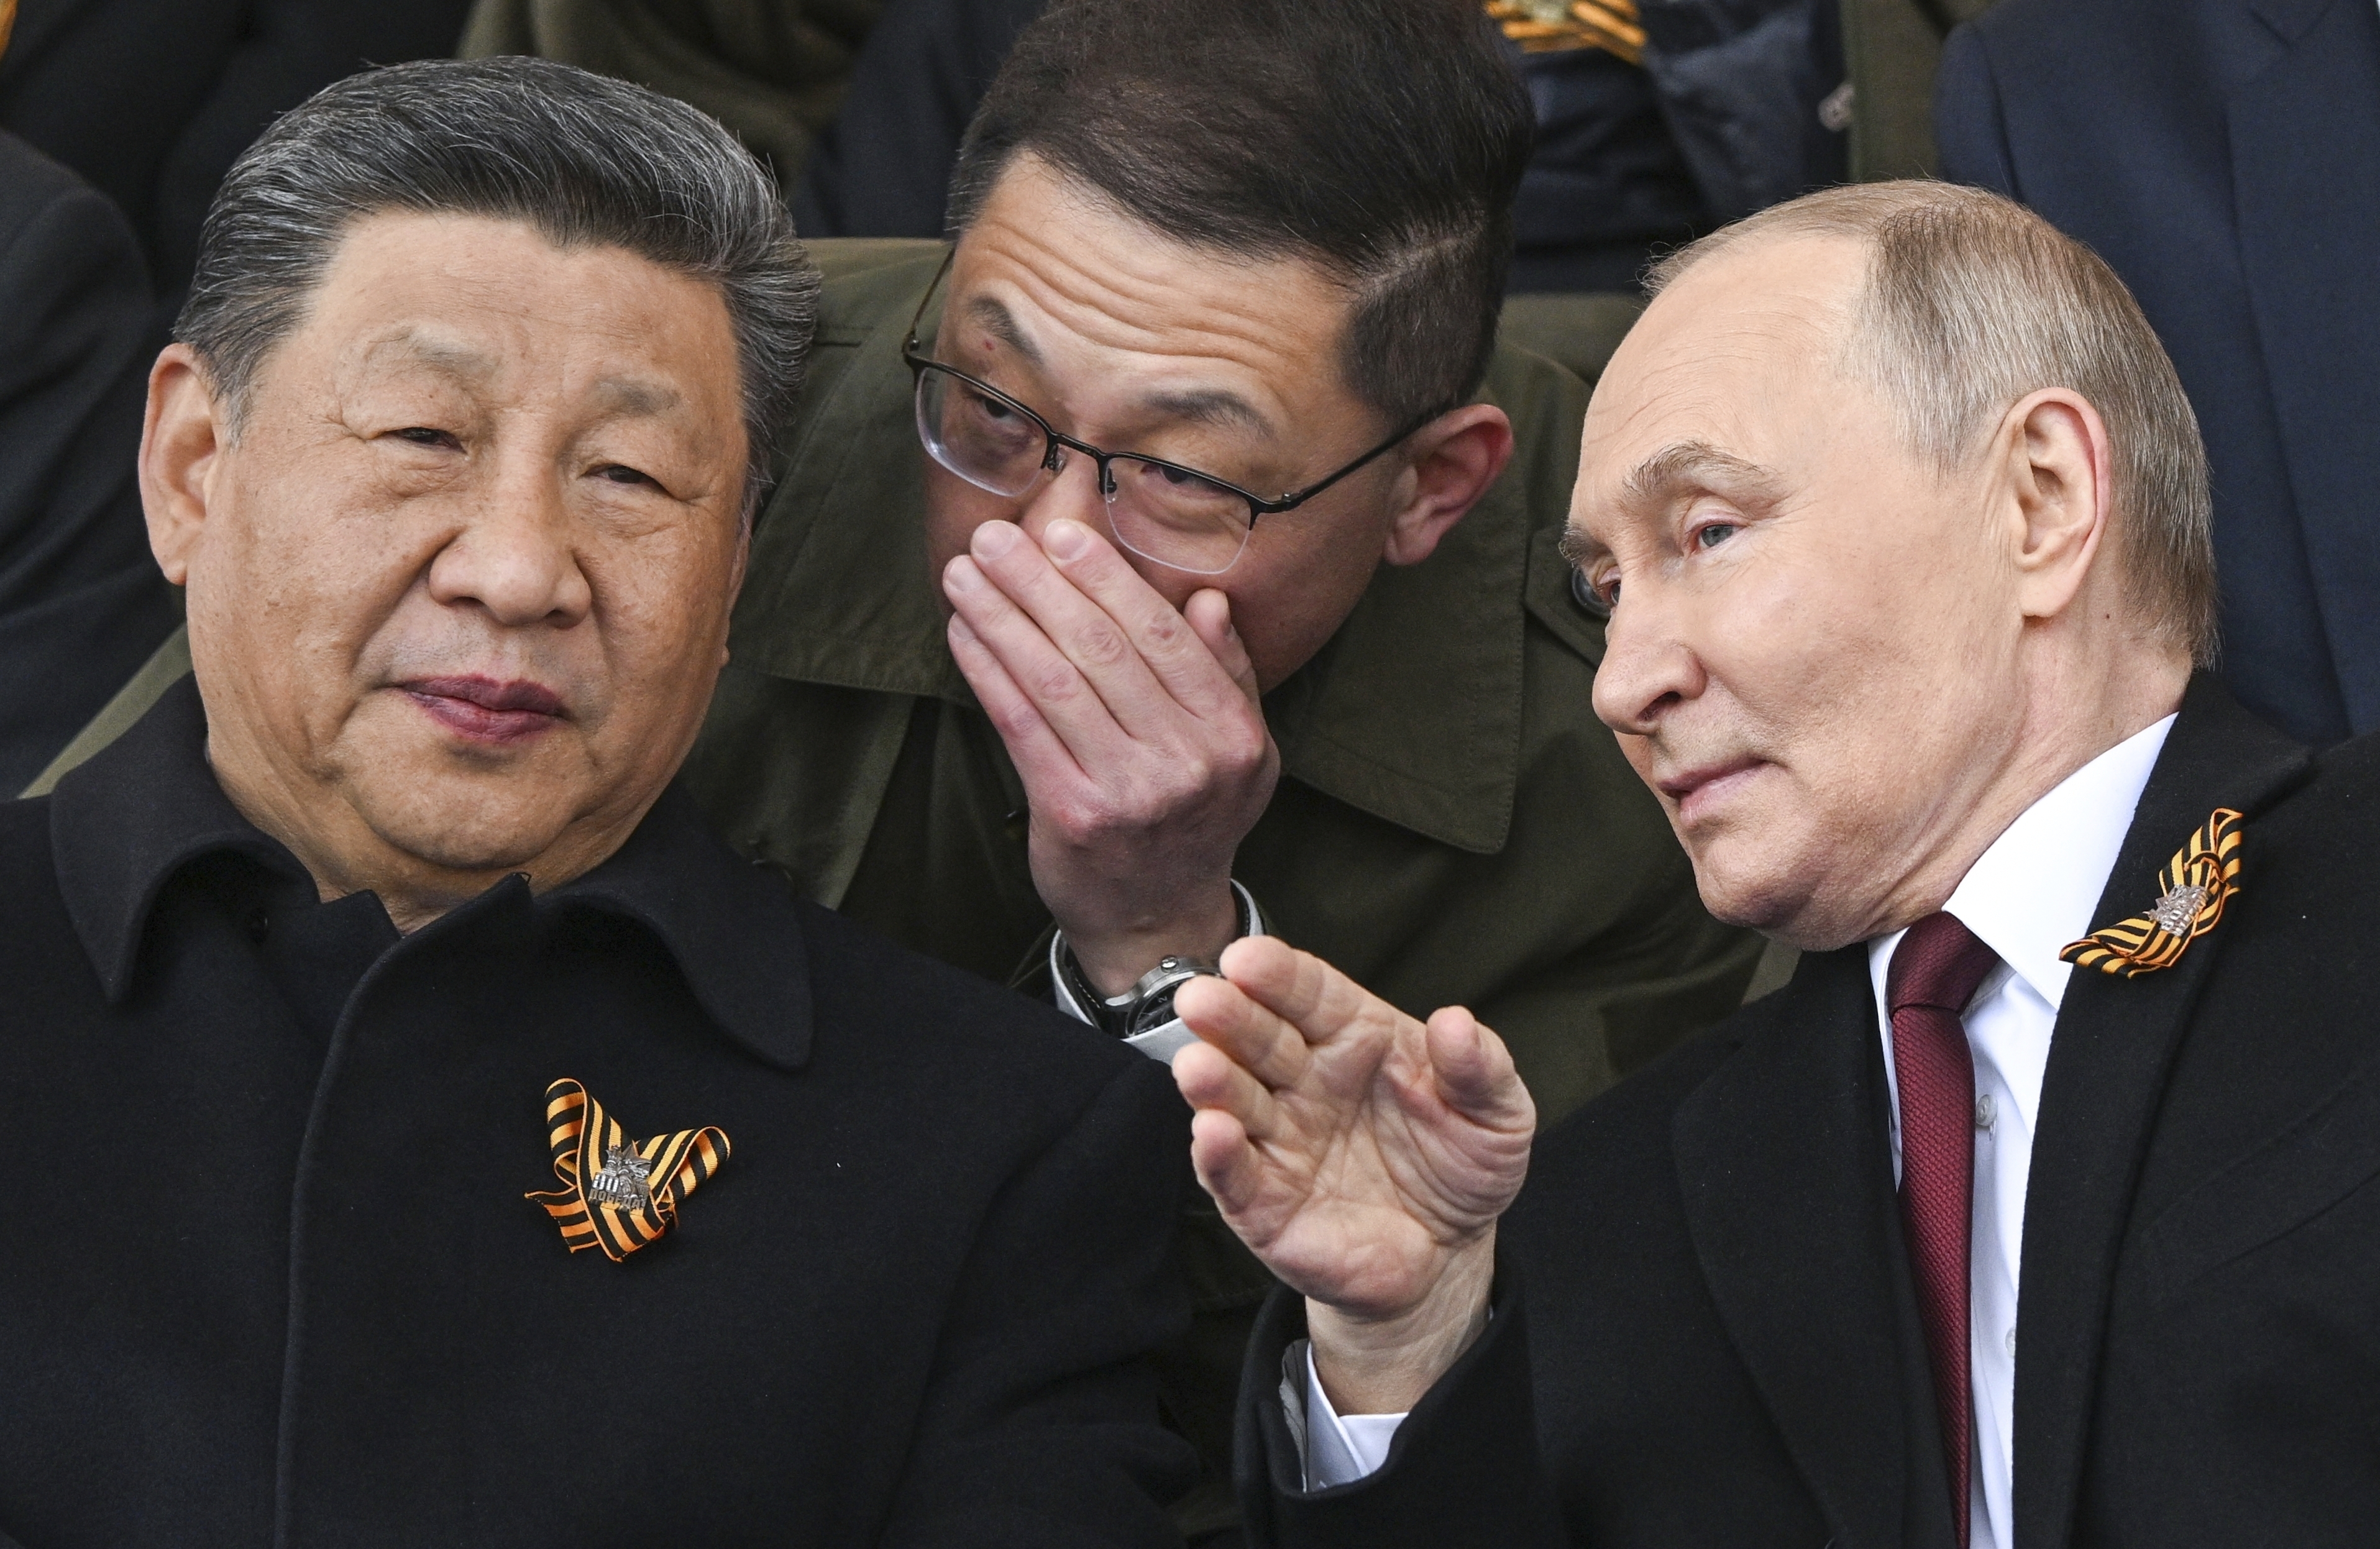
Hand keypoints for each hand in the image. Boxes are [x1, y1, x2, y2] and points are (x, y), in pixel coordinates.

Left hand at [943, 516, 1278, 993]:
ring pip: (1056, 680)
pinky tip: (964, 634)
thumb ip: (1229, 675)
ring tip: (964, 574)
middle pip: (1103, 649)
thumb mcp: (1241, 753)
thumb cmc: (1192, 820)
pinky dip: (988, 670)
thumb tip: (1210, 600)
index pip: (1163, 636)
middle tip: (994, 536)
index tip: (1061, 534)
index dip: (1107, 579)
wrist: (1158, 920)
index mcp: (1232, 734)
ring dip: (1001, 617)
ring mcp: (1130, 792)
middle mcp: (1188, 762)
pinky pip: (1022, 724)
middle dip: (1040, 583)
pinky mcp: (1073, 816)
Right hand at [1172, 937, 1534, 1412]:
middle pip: (1259, 1038)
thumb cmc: (1461, 1165)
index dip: (1277, 973)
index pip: (1308, 993)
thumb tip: (1455, 1023)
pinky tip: (1212, 1131)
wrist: (1447, 1256)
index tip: (1247, 956)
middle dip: (1228, 1016)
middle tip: (1201, 998)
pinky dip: (1218, 1155)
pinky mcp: (1264, 1204)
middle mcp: (1305, 1081)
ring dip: (1213, 1081)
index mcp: (1354, 1037)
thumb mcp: (1497, 1115)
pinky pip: (1233, 1175)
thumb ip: (1481, 1068)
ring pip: (1234, 1101)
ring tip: (1198, 1065)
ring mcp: (1280, 1140)